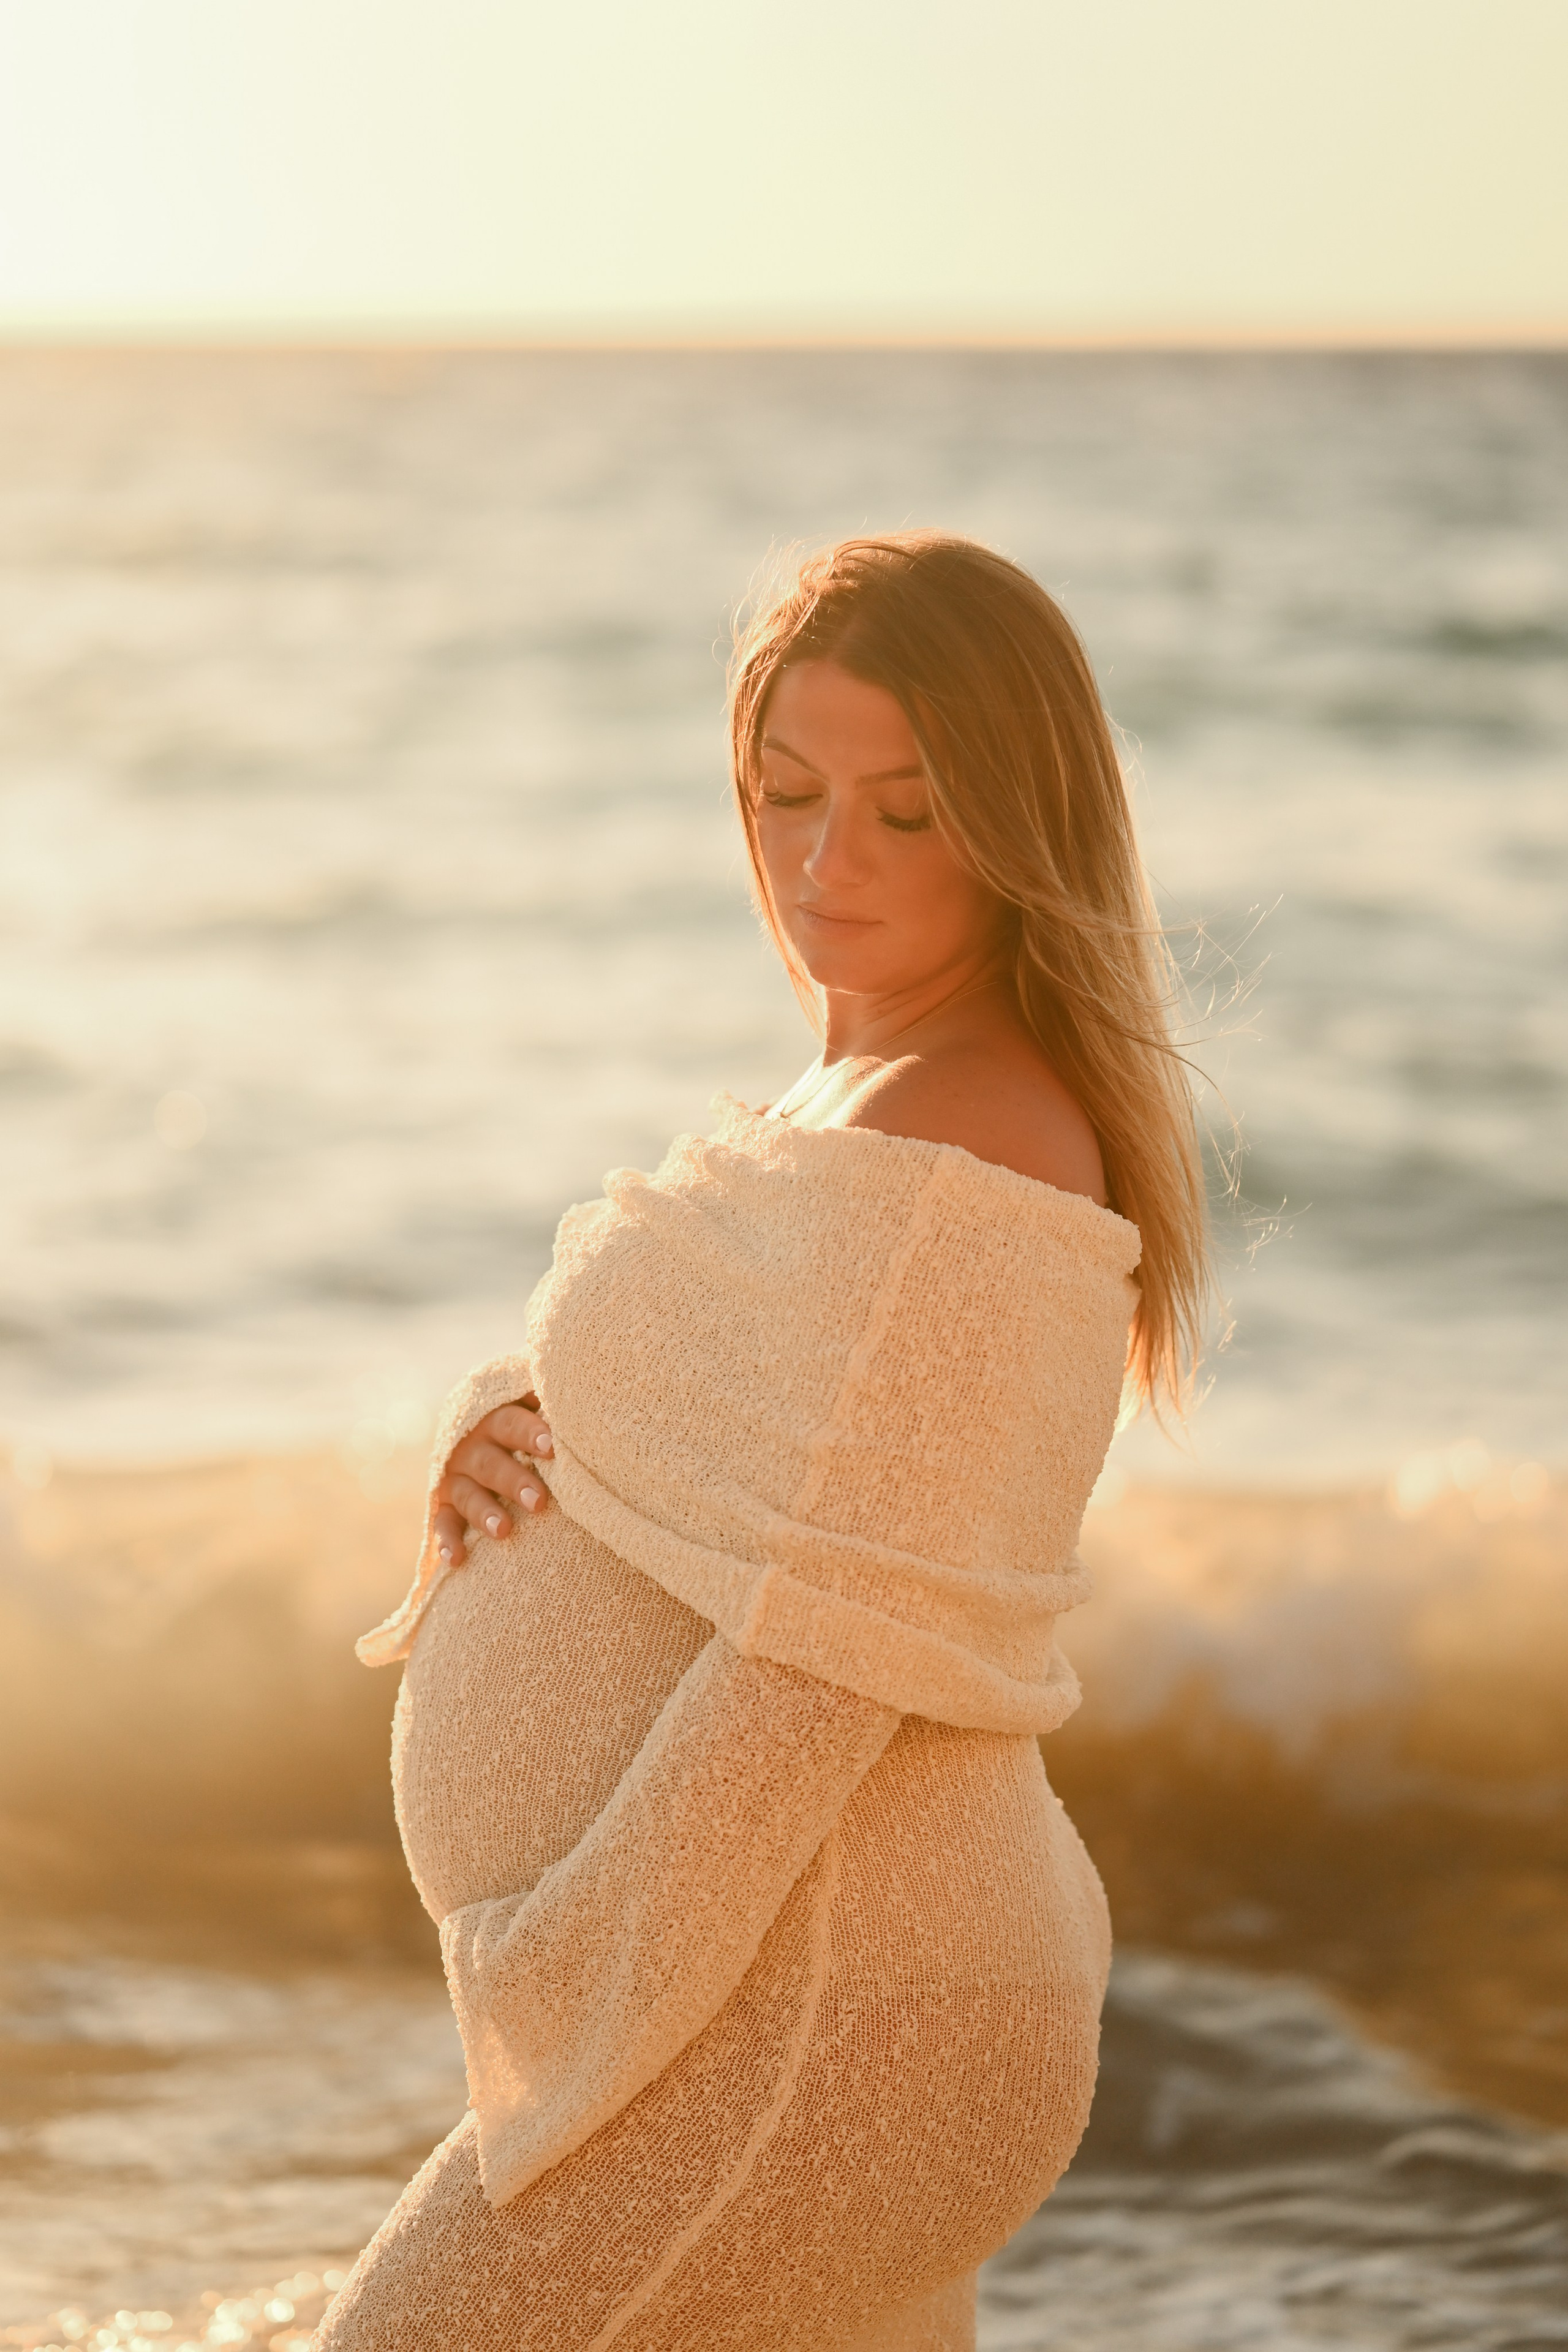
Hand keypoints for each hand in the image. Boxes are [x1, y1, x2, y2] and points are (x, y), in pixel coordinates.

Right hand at [433, 1394, 553, 1562]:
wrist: (473, 1424)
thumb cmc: (522, 1415)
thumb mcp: (530, 1400)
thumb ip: (550, 1398)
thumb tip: (583, 1394)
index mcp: (495, 1417)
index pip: (511, 1423)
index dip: (530, 1434)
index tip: (552, 1448)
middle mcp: (472, 1447)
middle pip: (491, 1464)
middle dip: (514, 1482)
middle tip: (539, 1501)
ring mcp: (456, 1476)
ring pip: (467, 1495)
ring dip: (484, 1512)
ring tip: (504, 1530)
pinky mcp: (445, 1502)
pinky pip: (443, 1522)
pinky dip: (448, 1540)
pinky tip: (458, 1559)